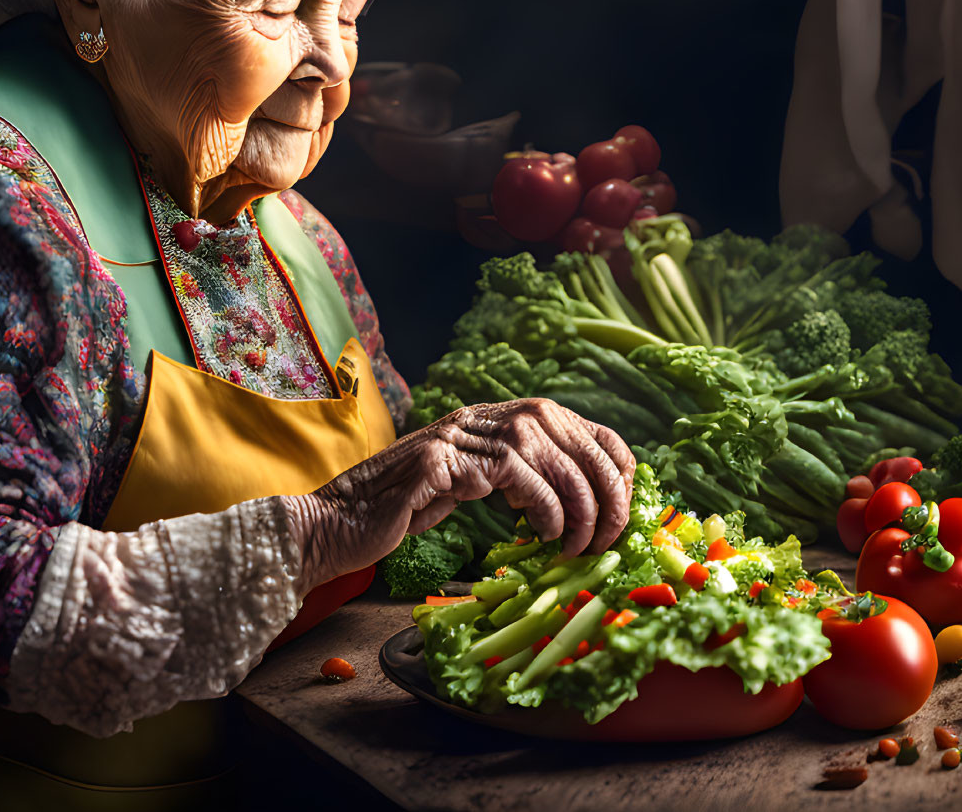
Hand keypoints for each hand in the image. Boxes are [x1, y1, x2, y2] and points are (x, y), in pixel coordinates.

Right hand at [283, 399, 634, 591]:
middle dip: (604, 488)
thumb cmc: (405, 515)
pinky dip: (541, 505)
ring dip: (577, 503)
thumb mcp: (474, 490)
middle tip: (609, 537)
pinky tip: (544, 534)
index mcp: (497, 418)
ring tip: (579, 545)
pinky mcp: (441, 460)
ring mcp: (460, 433)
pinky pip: (512, 474)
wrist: (337, 526)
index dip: (613, 461)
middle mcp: (483, 416)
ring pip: (547, 452)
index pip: (578, 423)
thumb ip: (521, 482)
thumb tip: (587, 509)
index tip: (625, 506)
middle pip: (571, 434)